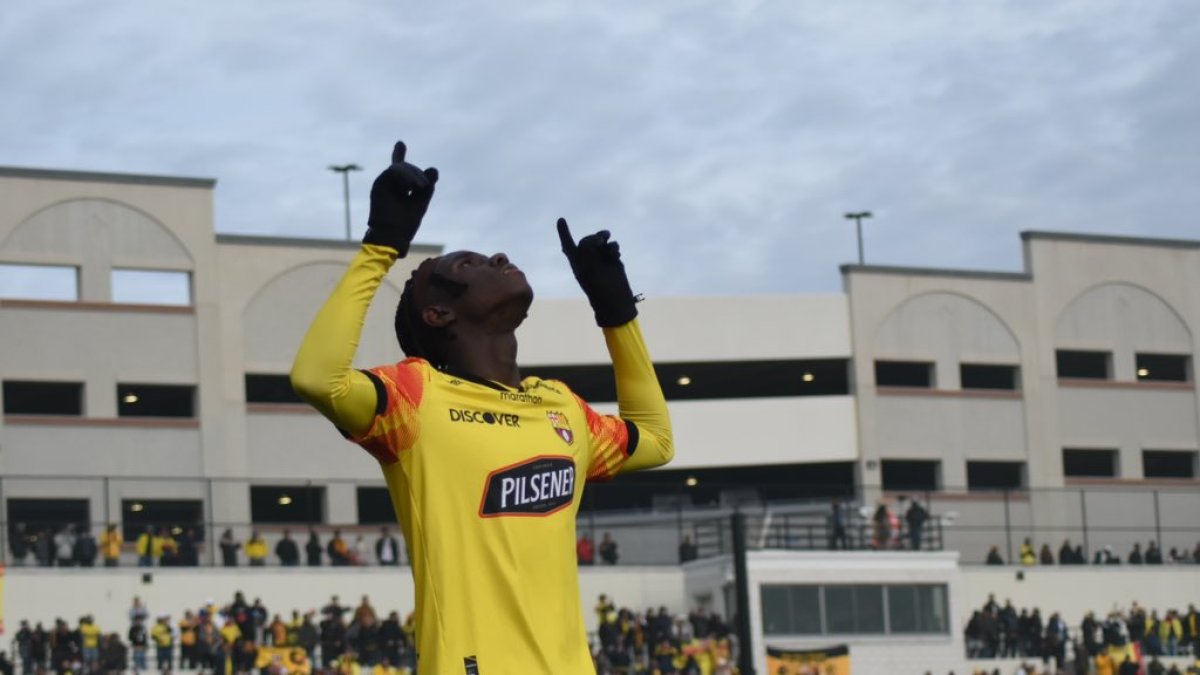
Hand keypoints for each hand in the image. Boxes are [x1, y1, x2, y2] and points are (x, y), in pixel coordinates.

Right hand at [362, 141, 438, 255]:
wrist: (393, 236)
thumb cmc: (406, 224)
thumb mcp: (421, 202)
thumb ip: (427, 186)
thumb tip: (434, 168)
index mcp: (400, 188)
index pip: (401, 168)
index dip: (399, 154)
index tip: (400, 143)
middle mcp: (390, 184)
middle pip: (406, 167)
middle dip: (418, 174)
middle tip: (424, 187)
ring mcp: (384, 184)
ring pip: (400, 166)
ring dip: (413, 174)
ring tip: (419, 188)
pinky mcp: (379, 185)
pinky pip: (394, 170)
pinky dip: (406, 176)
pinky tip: (412, 187)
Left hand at [557, 218, 637, 326]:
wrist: (614, 299)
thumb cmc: (598, 287)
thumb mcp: (587, 267)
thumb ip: (588, 247)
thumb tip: (598, 237)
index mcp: (577, 262)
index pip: (568, 244)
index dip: (564, 232)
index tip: (561, 220)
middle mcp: (587, 258)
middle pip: (588, 239)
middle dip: (593, 238)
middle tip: (600, 241)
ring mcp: (600, 258)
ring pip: (601, 240)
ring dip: (604, 239)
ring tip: (608, 244)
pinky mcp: (613, 259)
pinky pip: (612, 246)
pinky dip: (614, 247)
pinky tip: (615, 254)